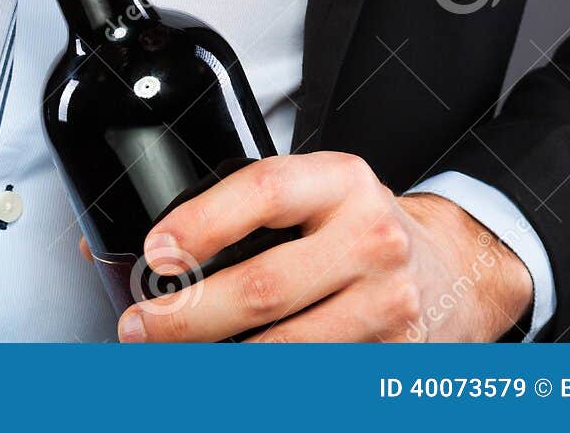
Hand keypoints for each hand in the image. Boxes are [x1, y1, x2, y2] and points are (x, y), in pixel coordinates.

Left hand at [106, 153, 533, 342]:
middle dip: (187, 315)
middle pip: (264, 286)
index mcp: (342, 183)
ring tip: (167, 362)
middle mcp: (371, 240)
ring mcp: (388, 306)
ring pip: (285, 350)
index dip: (203, 221)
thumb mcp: (311, 195)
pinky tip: (226, 380)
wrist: (456, 269)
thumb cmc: (359, 229)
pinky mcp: (393, 361)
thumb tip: (113, 245)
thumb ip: (230, 209)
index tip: (156, 250)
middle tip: (139, 326)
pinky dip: (260, 386)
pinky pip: (313, 380)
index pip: (264, 190)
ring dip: (216, 365)